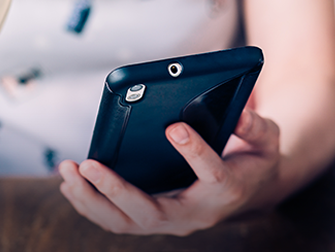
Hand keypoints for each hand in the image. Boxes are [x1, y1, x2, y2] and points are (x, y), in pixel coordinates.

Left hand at [59, 109, 280, 235]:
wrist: (247, 189)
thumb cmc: (252, 159)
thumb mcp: (266, 140)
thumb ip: (256, 126)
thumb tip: (237, 111)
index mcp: (227, 190)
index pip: (213, 175)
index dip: (195, 152)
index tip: (174, 127)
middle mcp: (196, 214)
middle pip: (152, 212)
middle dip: (116, 189)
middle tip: (88, 163)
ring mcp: (171, 222)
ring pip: (125, 222)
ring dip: (92, 199)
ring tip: (68, 170)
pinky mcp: (152, 220)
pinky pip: (116, 220)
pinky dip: (90, 203)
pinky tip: (70, 183)